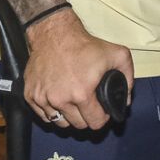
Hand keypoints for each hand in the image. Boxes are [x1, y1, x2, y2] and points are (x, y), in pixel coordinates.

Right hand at [23, 10, 133, 132]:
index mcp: (81, 94)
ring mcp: (43, 98)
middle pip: (77, 125)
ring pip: (59, 122)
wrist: (55, 34)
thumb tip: (124, 101)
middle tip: (86, 103)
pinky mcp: (30, 94)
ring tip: (72, 101)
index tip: (100, 110)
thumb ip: (128, 78)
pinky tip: (58, 98)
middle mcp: (60, 99)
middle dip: (85, 117)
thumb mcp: (117, 55)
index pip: (95, 123)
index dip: (101, 118)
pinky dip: (50, 110)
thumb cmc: (84, 44)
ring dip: (67, 115)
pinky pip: (42, 115)